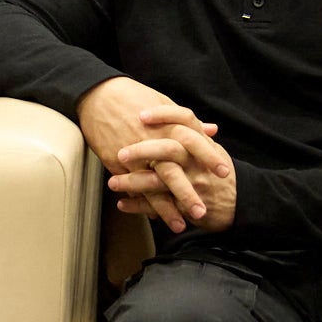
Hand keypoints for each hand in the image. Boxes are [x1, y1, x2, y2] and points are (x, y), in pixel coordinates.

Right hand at [74, 76, 221, 232]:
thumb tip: (212, 130)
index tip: (223, 172)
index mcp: (166, 126)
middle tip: (202, 211)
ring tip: (180, 225)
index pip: (194, 142)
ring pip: (152, 186)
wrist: (98, 96)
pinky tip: (155, 216)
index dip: (209, 157)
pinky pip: (132, 187)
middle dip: (188, 193)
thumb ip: (189, 121)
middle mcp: (151, 143)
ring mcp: (133, 156)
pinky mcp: (116, 163)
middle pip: (173, 171)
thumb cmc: (132, 97)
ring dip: (166, 208)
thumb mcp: (164, 103)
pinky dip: (143, 203)